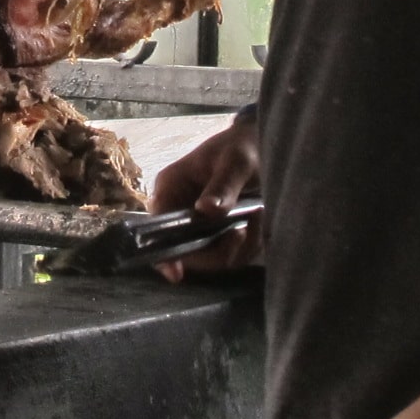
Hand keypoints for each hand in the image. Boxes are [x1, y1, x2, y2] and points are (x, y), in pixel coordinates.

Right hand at [149, 116, 262, 279]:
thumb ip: (223, 185)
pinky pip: (231, 254)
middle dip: (217, 250)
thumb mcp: (236, 161)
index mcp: (171, 188)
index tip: (176, 273)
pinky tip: (258, 221)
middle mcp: (179, 211)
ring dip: (239, 247)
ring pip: (212, 257)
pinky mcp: (219, 234)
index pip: (157, 228)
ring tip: (256, 218)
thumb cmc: (242, 146)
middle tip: (243, 232)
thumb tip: (206, 210)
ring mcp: (199, 226)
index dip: (164, 253)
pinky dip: (249, 245)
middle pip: (186, 251)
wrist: (263, 145)